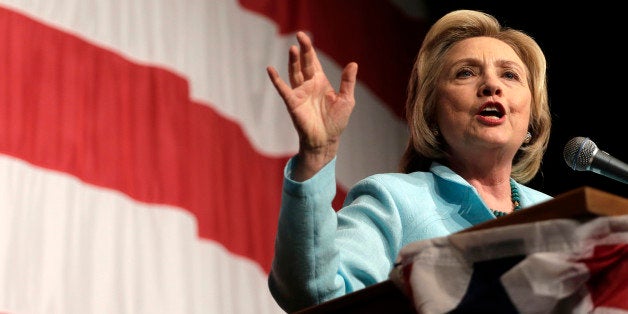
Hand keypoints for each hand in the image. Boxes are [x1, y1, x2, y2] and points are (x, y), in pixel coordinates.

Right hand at [267, 31, 357, 179]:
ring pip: (294, 73)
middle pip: (304, 63)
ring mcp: (299, 93)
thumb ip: (348, 82)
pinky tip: (270, 70)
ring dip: (293, 61)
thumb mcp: (347, 99)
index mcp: (320, 82)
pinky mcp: (293, 103)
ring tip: (293, 49)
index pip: (313, 62)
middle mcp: (308, 85)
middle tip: (300, 35)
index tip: (304, 36)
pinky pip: (283, 89)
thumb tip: (353, 63)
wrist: (326, 140)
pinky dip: (276, 80)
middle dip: (303, 50)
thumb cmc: (336, 121)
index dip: (309, 49)